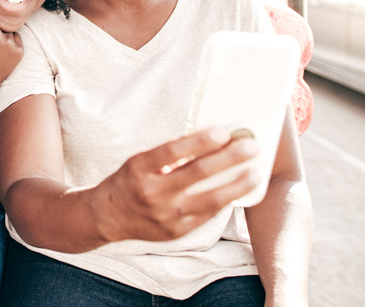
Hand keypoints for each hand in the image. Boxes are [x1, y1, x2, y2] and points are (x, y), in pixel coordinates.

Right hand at [91, 129, 260, 243]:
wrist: (109, 217)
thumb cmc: (128, 181)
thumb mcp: (139, 161)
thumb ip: (168, 154)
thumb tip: (205, 141)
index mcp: (140, 169)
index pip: (173, 151)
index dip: (200, 141)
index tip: (223, 132)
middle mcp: (152, 192)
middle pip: (198, 173)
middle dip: (228, 158)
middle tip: (251, 147)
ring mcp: (166, 215)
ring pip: (210, 198)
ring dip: (236, 184)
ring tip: (255, 173)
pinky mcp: (177, 231)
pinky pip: (207, 215)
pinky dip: (224, 201)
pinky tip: (237, 191)